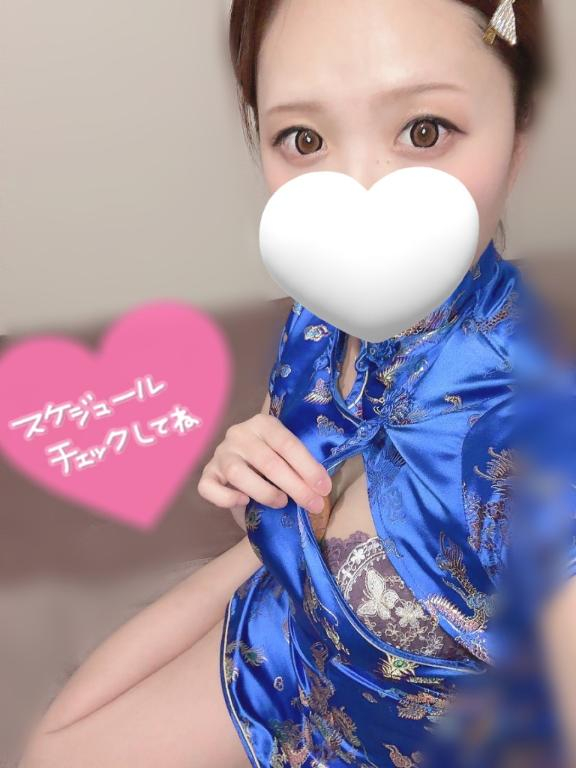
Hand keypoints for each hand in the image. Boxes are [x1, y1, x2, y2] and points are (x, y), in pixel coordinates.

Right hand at [198, 414, 331, 514]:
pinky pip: (209, 487)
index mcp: (263, 424)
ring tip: (281, 503)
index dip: (307, 467)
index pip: (287, 444)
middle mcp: (239, 434)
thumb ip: (300, 466)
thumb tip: (321, 488)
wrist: (247, 468)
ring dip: (264, 492)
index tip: (323, 488)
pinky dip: (226, 498)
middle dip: (295, 486)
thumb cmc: (275, 462)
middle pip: (267, 461)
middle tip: (313, 504)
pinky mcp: (207, 474)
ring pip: (237, 473)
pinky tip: (243, 502)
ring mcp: (221, 453)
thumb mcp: (288, 457)